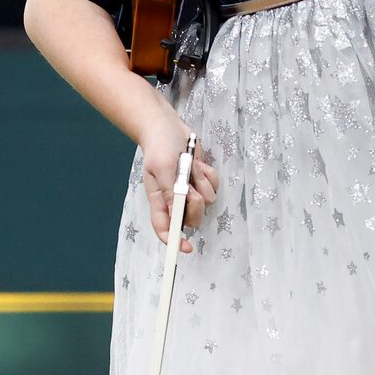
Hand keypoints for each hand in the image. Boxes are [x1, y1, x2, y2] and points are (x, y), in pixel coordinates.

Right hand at [140, 107, 219, 254]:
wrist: (168, 126)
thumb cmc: (160, 146)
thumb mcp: (162, 168)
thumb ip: (170, 192)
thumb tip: (177, 214)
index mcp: (159, 201)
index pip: (165, 229)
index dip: (175, 242)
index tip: (187, 247)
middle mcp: (175, 200)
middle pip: (192, 218)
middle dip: (196, 204)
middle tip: (190, 185)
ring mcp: (190, 190)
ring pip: (207, 202)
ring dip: (202, 183)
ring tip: (191, 167)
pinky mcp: (202, 180)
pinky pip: (214, 187)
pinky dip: (209, 175)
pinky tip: (198, 164)